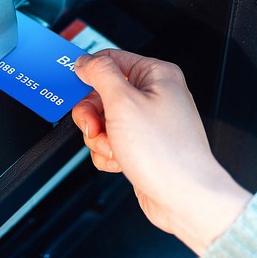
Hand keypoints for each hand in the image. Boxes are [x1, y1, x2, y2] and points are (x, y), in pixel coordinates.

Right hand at [72, 50, 251, 254]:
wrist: (182, 197)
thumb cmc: (166, 153)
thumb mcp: (123, 102)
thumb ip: (100, 74)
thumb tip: (85, 61)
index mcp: (156, 75)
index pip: (111, 60)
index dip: (89, 74)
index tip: (74, 88)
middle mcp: (154, 95)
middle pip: (102, 93)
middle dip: (93, 115)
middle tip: (96, 127)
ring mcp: (148, 122)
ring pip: (103, 120)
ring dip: (100, 138)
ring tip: (114, 149)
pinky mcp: (142, 145)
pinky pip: (111, 141)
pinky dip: (108, 153)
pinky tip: (120, 161)